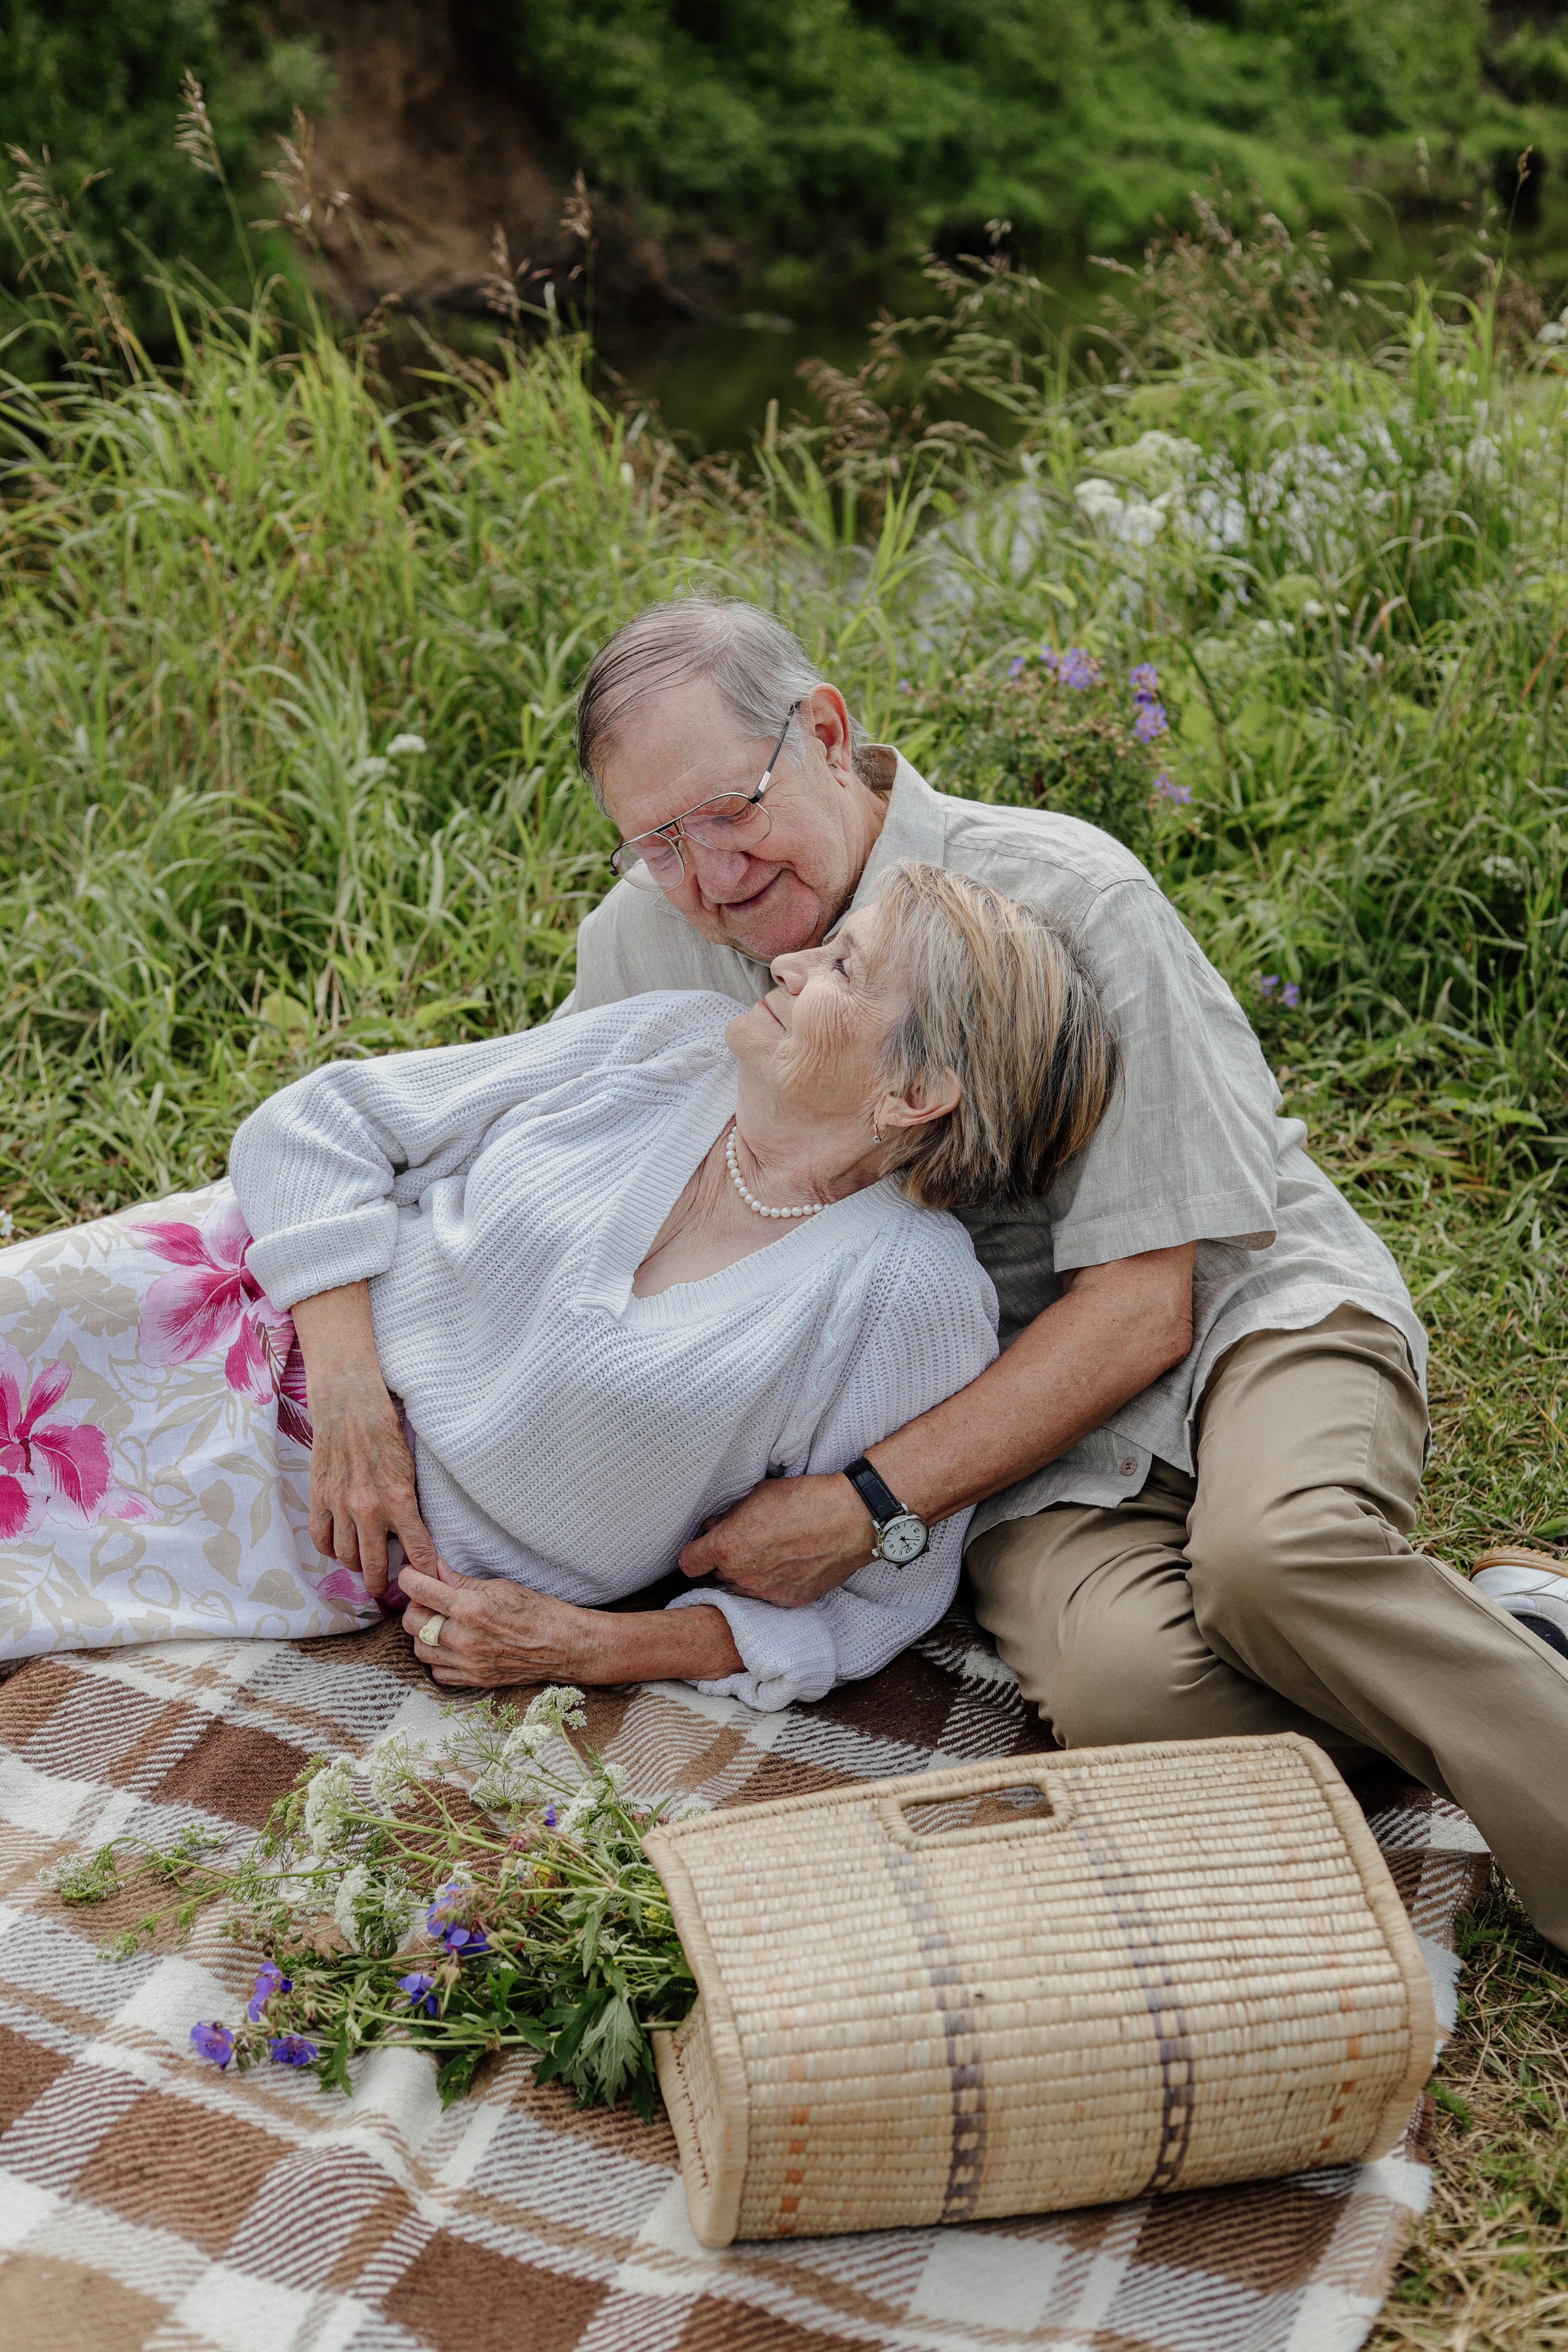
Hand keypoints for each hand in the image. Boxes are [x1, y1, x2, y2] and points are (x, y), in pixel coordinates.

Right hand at [292, 1281, 436, 1595]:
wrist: (349, 1405)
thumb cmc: (386, 1432)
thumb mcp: (409, 1467)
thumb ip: (410, 1502)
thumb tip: (413, 1533)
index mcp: (400, 1498)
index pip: (417, 1548)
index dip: (424, 1570)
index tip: (428, 1582)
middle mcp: (369, 1508)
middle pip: (374, 1564)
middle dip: (381, 1582)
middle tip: (385, 1590)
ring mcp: (340, 1505)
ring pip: (345, 1556)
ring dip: (355, 1567)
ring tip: (362, 1569)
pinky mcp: (319, 1497)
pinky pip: (321, 1537)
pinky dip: (329, 1549)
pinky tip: (338, 1549)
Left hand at [399, 1560, 613, 1687]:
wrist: (564, 1645)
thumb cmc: (538, 1611)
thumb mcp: (501, 1586)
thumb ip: (462, 1581)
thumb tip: (435, 1568)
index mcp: (472, 1609)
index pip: (421, 1592)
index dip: (409, 1578)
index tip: (409, 1574)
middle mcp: (466, 1639)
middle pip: (412, 1623)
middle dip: (413, 1606)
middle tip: (426, 1599)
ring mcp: (469, 1663)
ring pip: (420, 1650)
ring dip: (422, 1634)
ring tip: (437, 1623)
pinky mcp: (475, 1680)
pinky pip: (437, 1673)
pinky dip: (437, 1659)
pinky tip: (449, 1646)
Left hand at [678, 1472, 872, 1606]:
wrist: (849, 1519)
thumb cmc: (803, 1499)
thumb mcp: (757, 1496)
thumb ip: (729, 1516)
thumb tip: (714, 1525)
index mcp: (726, 1547)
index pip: (689, 1563)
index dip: (695, 1552)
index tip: (704, 1546)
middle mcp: (741, 1575)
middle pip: (717, 1574)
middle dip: (726, 1559)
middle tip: (747, 1540)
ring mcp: (765, 1592)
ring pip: (742, 1586)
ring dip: (748, 1573)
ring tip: (771, 1551)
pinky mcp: (789, 1601)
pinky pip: (769, 1594)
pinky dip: (773, 1581)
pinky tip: (790, 1563)